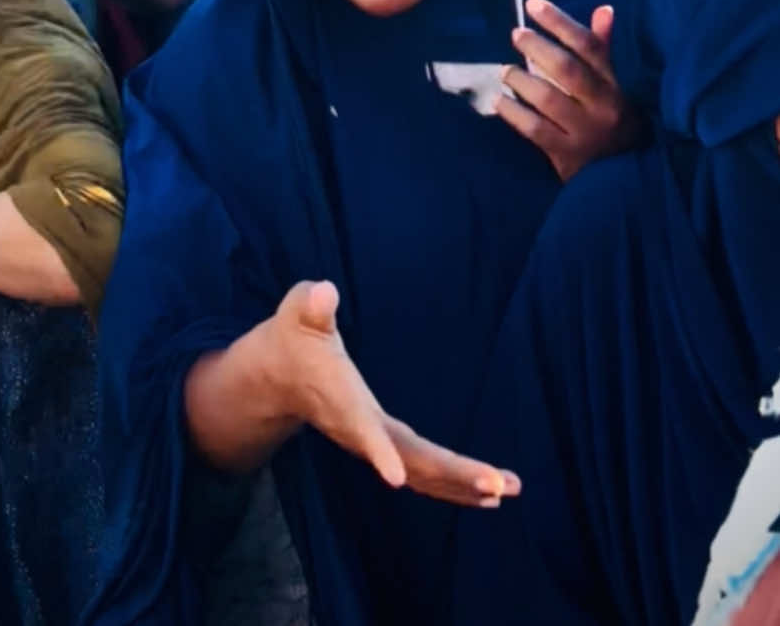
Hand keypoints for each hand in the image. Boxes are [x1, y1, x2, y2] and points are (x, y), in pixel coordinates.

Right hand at [268, 281, 519, 505]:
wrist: (279, 377)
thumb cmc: (293, 338)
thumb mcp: (297, 312)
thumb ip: (311, 304)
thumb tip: (325, 291)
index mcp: (340, 398)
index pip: (360, 427)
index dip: (377, 449)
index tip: (396, 478)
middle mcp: (360, 430)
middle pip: (410, 461)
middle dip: (451, 474)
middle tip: (495, 484)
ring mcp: (375, 443)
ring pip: (422, 474)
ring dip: (463, 484)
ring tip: (506, 489)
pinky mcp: (386, 445)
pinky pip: (424, 472)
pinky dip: (455, 484)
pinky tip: (489, 493)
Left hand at [496, 0, 642, 180]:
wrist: (626, 178)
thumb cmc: (618, 119)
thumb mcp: (620, 85)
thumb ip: (606, 49)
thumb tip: (603, 10)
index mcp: (618, 84)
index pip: (589, 46)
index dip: (559, 22)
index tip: (533, 4)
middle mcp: (605, 106)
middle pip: (566, 69)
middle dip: (537, 47)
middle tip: (516, 34)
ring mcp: (587, 132)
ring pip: (548, 99)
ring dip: (520, 79)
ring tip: (505, 70)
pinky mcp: (568, 155)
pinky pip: (535, 129)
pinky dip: (513, 112)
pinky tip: (499, 101)